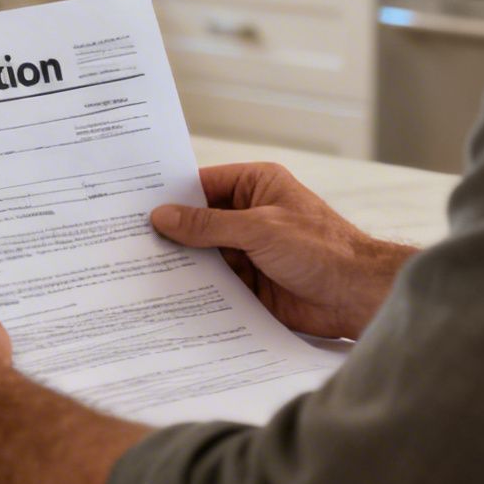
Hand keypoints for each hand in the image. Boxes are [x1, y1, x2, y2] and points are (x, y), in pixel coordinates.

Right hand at [151, 162, 417, 338]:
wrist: (358, 296)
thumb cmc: (322, 249)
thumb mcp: (259, 229)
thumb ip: (208, 225)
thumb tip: (163, 216)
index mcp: (256, 186)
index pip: (202, 185)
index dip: (171, 196)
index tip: (133, 206)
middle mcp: (250, 216)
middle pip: (199, 223)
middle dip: (170, 234)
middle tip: (126, 242)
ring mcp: (250, 252)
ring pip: (204, 256)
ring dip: (181, 265)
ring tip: (136, 271)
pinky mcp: (251, 286)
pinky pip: (216, 285)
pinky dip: (196, 291)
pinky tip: (166, 298)